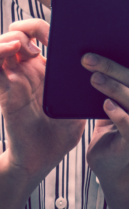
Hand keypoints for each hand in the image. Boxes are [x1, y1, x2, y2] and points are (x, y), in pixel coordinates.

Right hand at [0, 20, 84, 183]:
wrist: (42, 158)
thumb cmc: (60, 134)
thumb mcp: (77, 101)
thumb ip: (79, 81)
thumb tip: (92, 59)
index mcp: (44, 70)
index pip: (36, 36)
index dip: (42, 26)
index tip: (57, 31)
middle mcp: (25, 71)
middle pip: (15, 34)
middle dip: (26, 27)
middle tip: (42, 38)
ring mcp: (12, 80)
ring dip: (13, 38)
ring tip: (29, 49)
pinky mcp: (3, 91)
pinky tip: (13, 48)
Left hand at [83, 53, 128, 208]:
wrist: (112, 168)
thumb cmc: (111, 131)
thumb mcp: (109, 105)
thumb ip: (107, 85)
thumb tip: (86, 56)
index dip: (121, 57)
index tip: (104, 41)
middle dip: (113, 67)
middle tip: (87, 58)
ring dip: (114, 88)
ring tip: (93, 78)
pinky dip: (118, 114)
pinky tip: (105, 105)